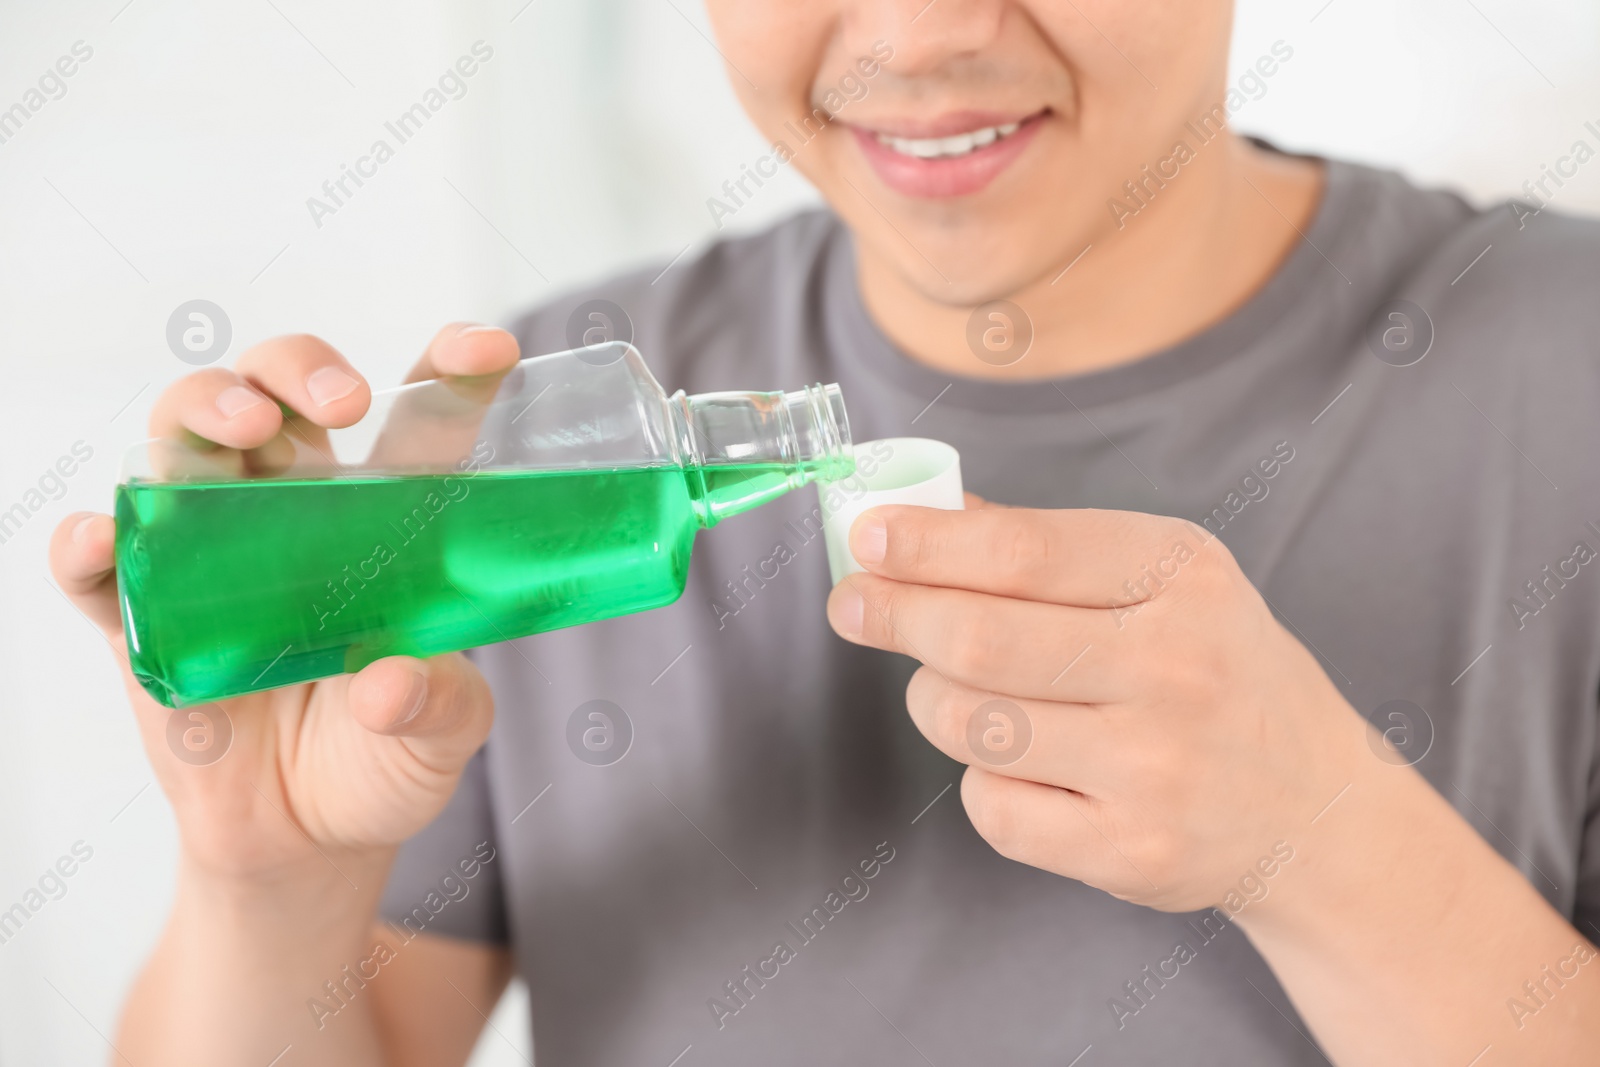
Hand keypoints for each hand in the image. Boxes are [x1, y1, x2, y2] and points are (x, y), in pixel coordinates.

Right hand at [48, 324, 518, 884]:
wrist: (308, 840)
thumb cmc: (388, 759)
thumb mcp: (443, 735)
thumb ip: (439, 704)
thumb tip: (389, 679)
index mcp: (388, 521)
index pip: (418, 420)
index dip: (449, 370)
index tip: (490, 348)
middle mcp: (295, 512)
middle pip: (279, 391)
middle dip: (302, 366)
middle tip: (344, 399)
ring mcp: (209, 553)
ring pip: (183, 438)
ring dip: (205, 410)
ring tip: (246, 429)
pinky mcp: (143, 617)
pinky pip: (100, 566)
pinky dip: (90, 543)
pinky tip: (104, 537)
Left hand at [825, 502, 1368, 913]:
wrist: (1315, 807)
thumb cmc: (1216, 670)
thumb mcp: (1167, 579)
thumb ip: (1048, 546)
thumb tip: (925, 516)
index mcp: (1182, 577)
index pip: (1022, 552)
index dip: (925, 545)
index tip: (868, 538)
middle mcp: (1177, 668)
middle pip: (979, 640)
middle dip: (894, 616)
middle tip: (852, 605)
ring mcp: (1156, 768)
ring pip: (972, 725)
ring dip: (933, 701)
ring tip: (951, 689)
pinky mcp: (1131, 852)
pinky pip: (993, 807)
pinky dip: (981, 780)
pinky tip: (1021, 765)